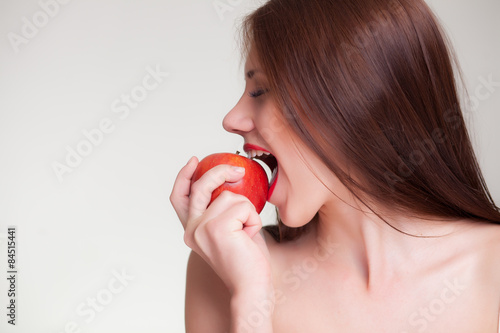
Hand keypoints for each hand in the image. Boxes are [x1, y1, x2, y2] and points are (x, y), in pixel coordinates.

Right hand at [170, 156, 272, 294]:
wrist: (251, 288)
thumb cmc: (246, 261)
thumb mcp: (231, 230)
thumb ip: (223, 210)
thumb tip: (231, 183)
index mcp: (192, 231)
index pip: (180, 198)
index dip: (184, 176)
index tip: (195, 161)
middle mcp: (191, 229)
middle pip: (200, 187)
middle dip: (219, 172)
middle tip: (238, 171)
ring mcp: (201, 228)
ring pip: (229, 196)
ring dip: (247, 211)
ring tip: (247, 233)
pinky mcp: (216, 227)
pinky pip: (243, 205)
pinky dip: (253, 218)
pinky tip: (250, 237)